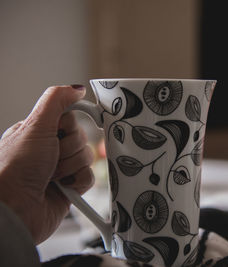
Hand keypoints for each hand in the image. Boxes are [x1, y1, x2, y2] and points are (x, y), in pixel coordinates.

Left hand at [0, 85, 94, 243]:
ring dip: (71, 167)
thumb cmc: (16, 167)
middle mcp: (50, 149)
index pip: (71, 118)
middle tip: (49, 158)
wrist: (15, 209)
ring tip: (51, 176)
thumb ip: (57, 101)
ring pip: (87, 157)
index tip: (61, 131)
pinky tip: (62, 186)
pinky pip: (89, 177)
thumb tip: (77, 88)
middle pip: (81, 138)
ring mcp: (60, 169)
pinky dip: (78, 181)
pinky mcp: (70, 187)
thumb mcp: (35, 125)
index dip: (68, 126)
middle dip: (67, 150)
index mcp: (39, 132)